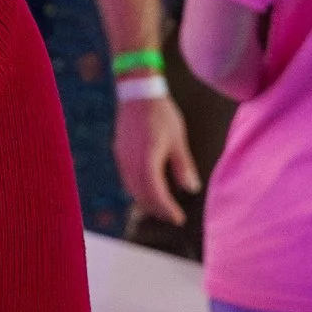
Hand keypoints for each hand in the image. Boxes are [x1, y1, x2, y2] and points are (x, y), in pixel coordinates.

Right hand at [113, 87, 200, 223]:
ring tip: (161, 208)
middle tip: (172, 217)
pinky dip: (138, 188)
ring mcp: (122, 157)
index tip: (179, 219)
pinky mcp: (119, 152)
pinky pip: (127, 178)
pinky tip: (148, 189)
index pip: (155, 192)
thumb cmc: (161, 114)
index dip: (167, 208)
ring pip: (132, 187)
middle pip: (141, 194)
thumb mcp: (177, 140)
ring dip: (146, 200)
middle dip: (157, 209)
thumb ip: (183, 166)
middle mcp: (131, 161)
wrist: (137, 92)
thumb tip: (191, 189)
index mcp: (147, 159)